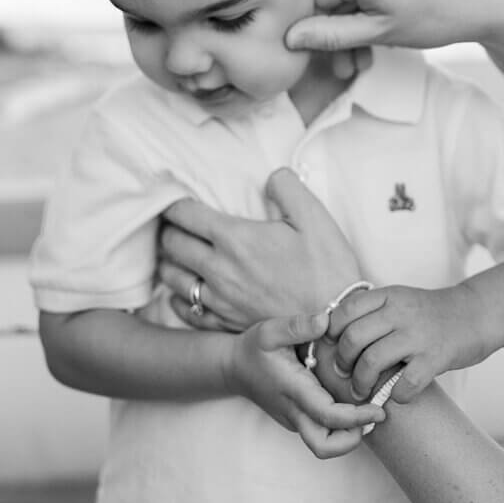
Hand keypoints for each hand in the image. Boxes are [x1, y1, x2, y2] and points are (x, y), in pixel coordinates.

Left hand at [158, 168, 361, 329]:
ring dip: (169, 262)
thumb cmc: (327, 268)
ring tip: (175, 254)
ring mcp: (220, 301)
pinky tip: (185, 291)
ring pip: (172, 279)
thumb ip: (287, 187)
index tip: (171, 198)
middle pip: (172, 245)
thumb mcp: (314, 216)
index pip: (185, 215)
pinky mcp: (226, 325)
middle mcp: (220, 270)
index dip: (172, 203)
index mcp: (235, 239)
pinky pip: (186, 312)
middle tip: (172, 222)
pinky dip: (178, 298)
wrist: (336, 325)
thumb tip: (270, 176)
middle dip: (167, 229)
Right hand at [227, 310, 379, 457]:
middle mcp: (294, 412)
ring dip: (347, 436)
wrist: (233, 368)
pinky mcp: (296, 420)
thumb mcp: (271, 330)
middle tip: (373, 418)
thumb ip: (299, 326)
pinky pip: (320, 432)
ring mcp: (294, 420)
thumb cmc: (254, 348)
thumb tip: (327, 320)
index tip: (379, 410)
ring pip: (323, 445)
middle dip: (352, 440)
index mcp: (293, 390)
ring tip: (366, 411)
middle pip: (324, 447)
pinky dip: (339, 427)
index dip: (357, 417)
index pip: (328, 416)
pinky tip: (351, 403)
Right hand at [285, 0, 501, 57]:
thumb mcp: (380, 33)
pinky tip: (382, 13)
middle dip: (340, 27)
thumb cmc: (437, 17)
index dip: (321, 31)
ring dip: (354, 11)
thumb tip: (290, 37)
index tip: (336, 58)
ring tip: (372, 46)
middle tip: (352, 63)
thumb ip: (330, 35)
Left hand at [321, 278, 480, 403]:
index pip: (345, 310)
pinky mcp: (435, 358)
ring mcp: (418, 335)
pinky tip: (397, 396)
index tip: (332, 347)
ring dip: (361, 383)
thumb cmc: (430, 314)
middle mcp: (400, 312)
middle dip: (342, 362)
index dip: (331, 332)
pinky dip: (396, 395)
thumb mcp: (399, 300)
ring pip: (372, 361)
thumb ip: (372, 311)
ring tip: (361, 391)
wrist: (475, 315)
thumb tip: (332, 329)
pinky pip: (405, 384)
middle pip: (353, 338)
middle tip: (343, 374)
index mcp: (388, 296)